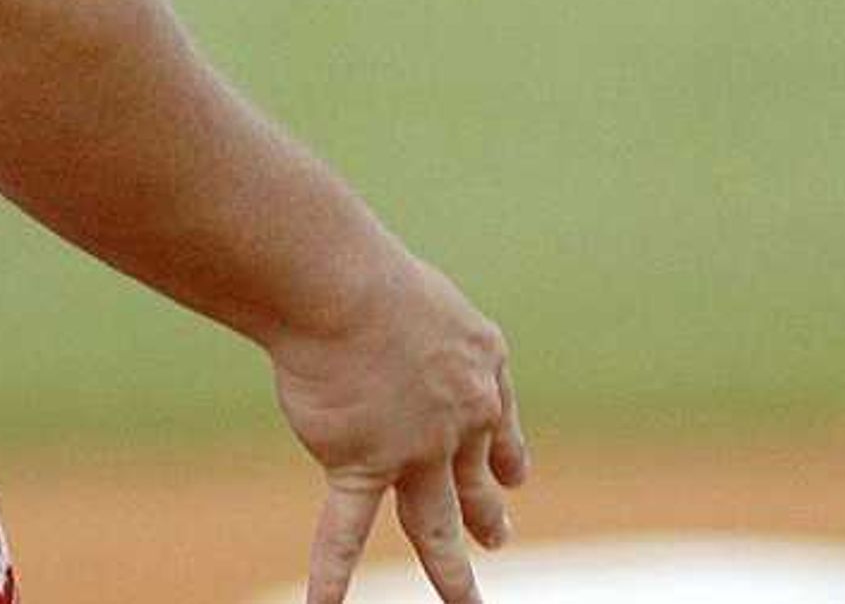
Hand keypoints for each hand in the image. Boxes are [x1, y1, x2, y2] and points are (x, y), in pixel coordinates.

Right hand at [267, 252, 527, 603]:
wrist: (342, 289)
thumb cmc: (369, 274)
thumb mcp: (425, 294)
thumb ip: (422, 326)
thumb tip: (389, 322)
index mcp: (480, 372)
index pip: (501, 430)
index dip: (506, 460)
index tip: (512, 480)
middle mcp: (458, 421)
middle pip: (475, 484)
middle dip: (486, 516)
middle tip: (498, 539)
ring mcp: (413, 451)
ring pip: (434, 524)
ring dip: (451, 570)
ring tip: (466, 603)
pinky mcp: (362, 464)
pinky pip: (344, 530)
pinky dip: (332, 573)